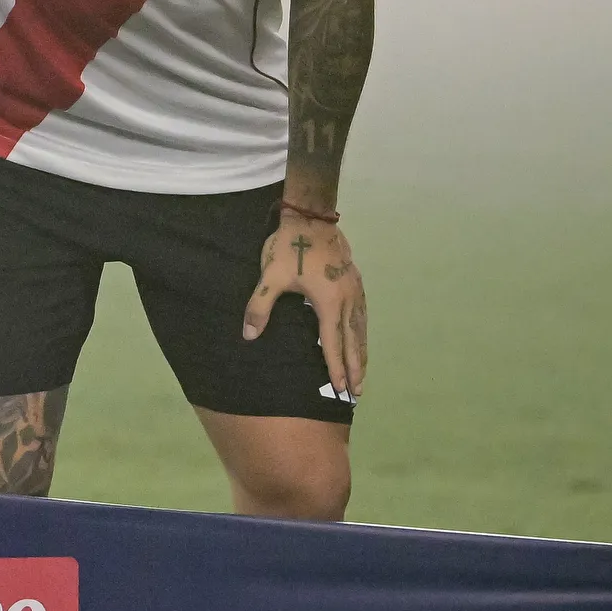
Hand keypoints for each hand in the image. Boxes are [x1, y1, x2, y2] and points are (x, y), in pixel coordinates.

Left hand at [246, 202, 367, 400]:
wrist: (311, 218)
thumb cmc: (289, 247)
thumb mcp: (270, 277)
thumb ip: (260, 307)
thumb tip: (248, 335)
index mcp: (329, 303)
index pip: (333, 343)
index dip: (336, 367)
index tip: (341, 387)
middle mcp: (348, 300)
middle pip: (353, 341)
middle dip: (355, 368)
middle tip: (358, 392)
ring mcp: (355, 291)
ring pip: (361, 329)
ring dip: (361, 353)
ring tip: (362, 373)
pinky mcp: (356, 282)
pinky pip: (363, 315)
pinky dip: (363, 333)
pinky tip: (361, 339)